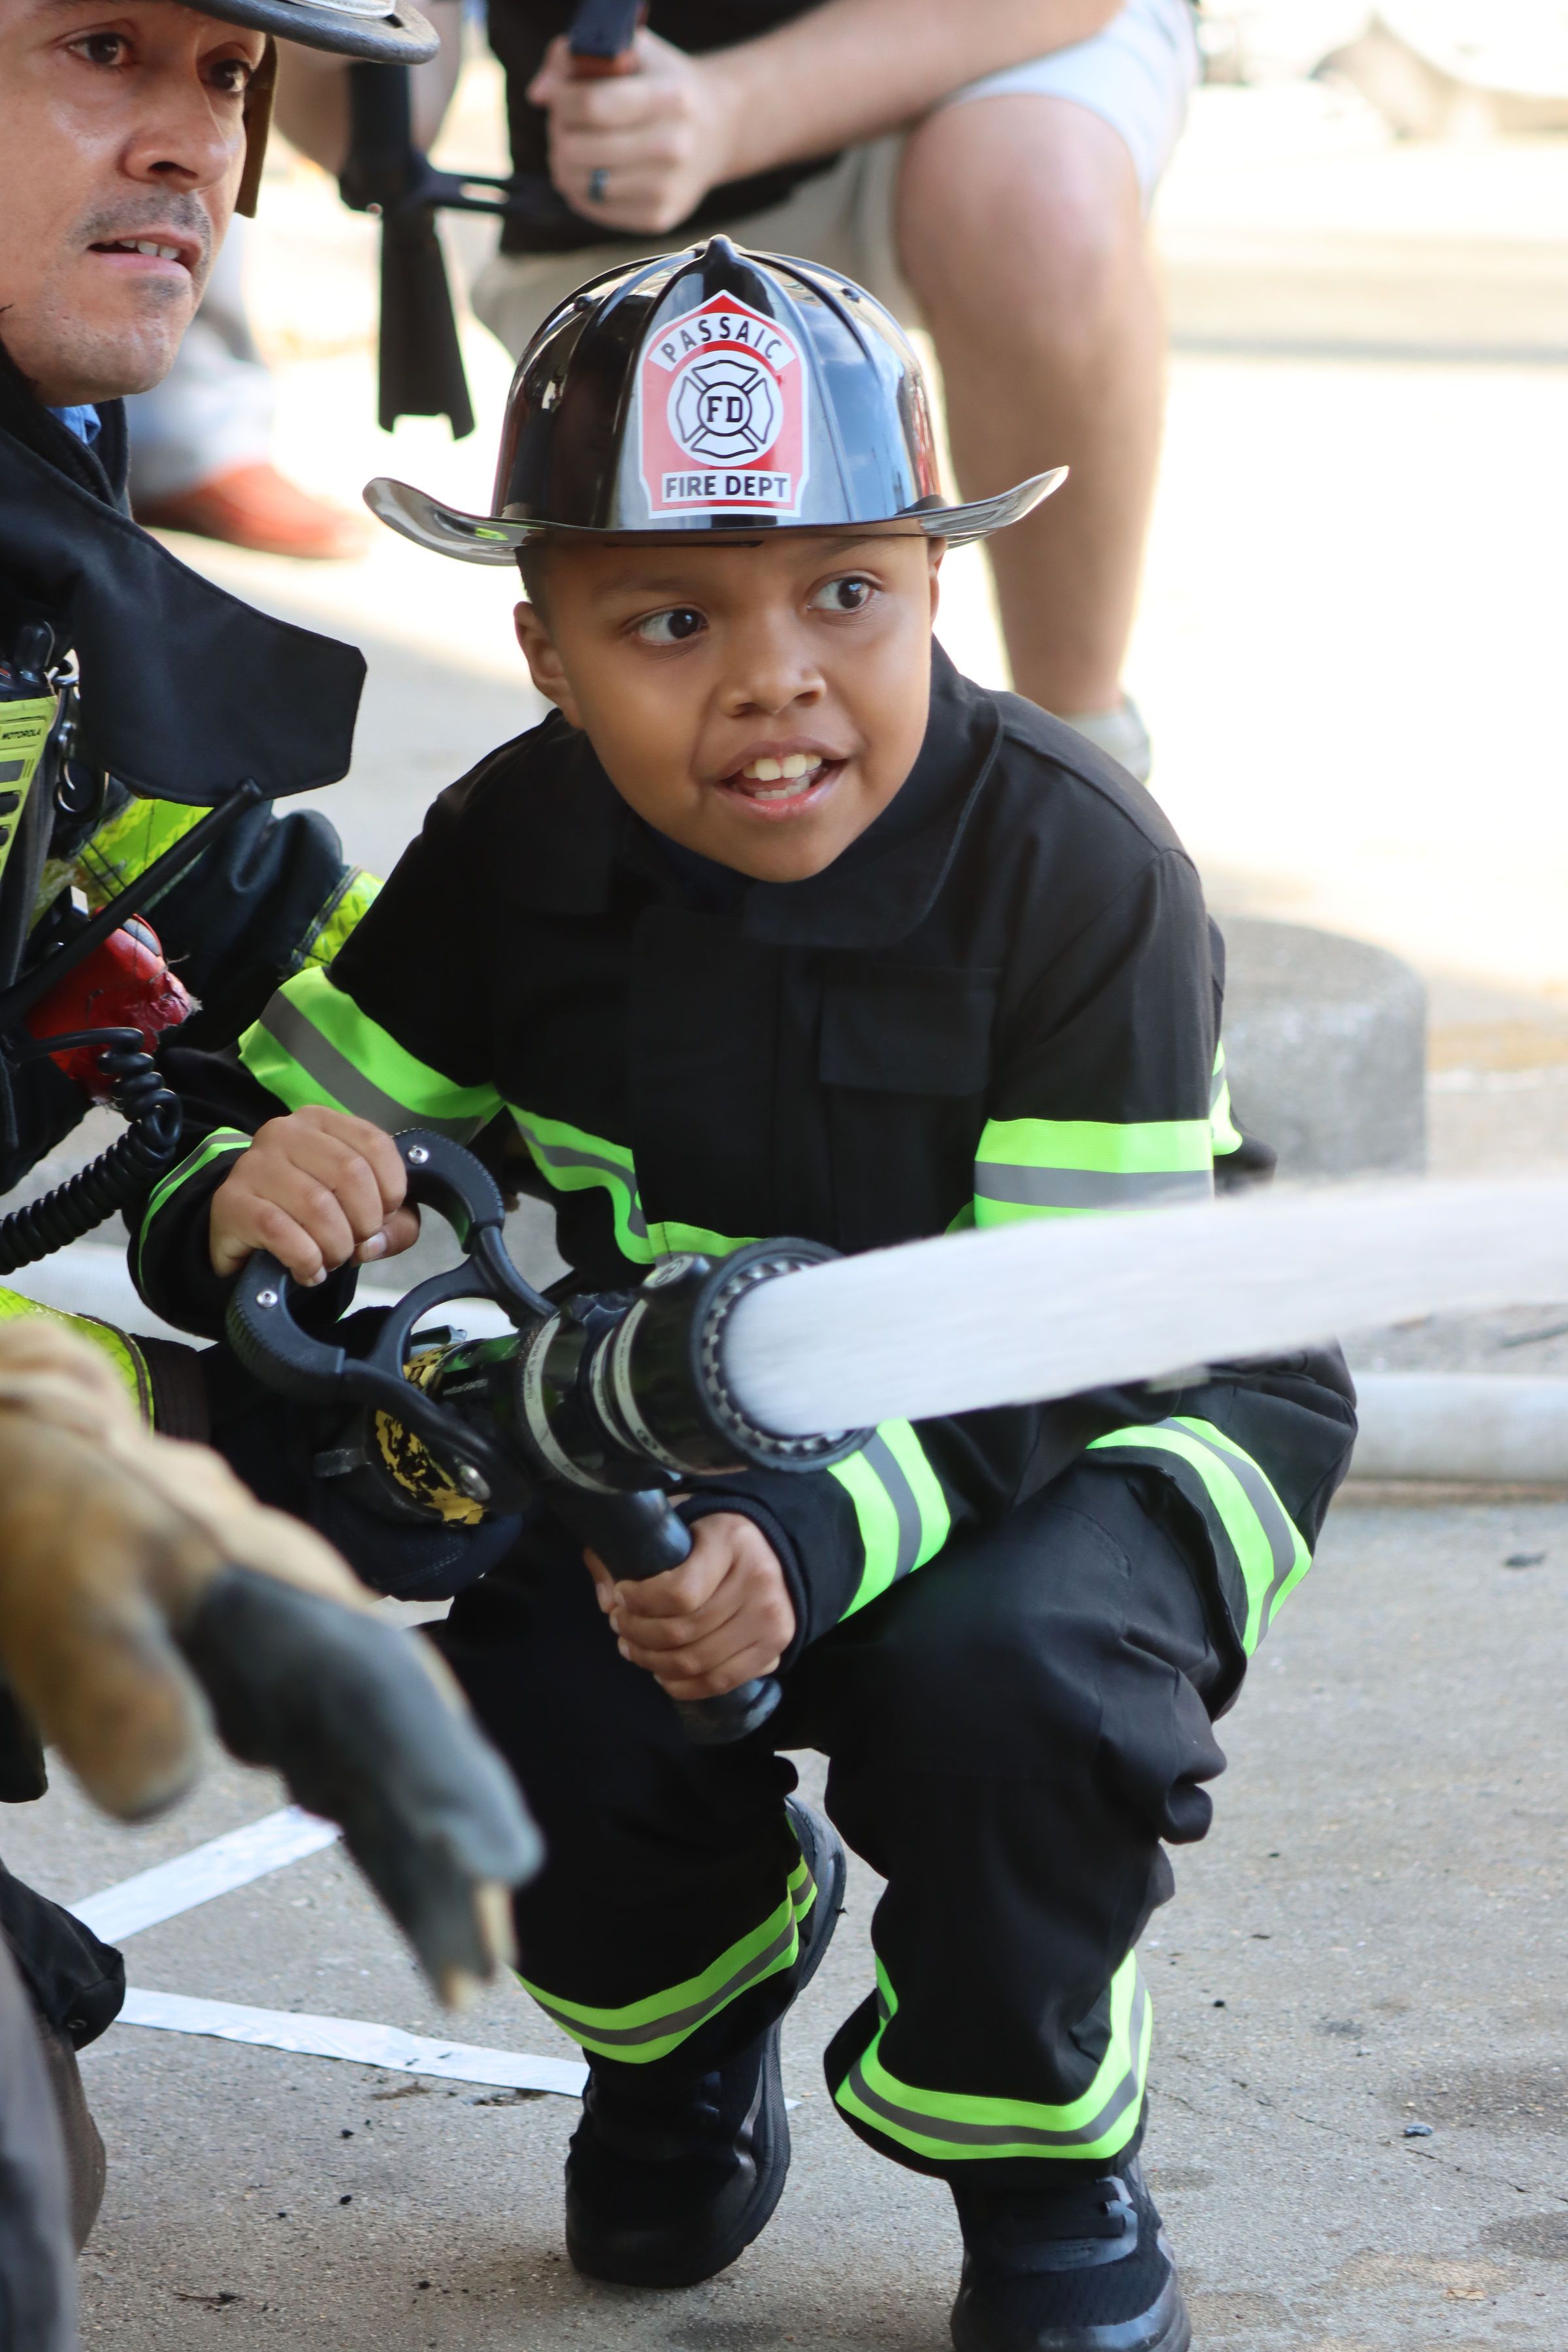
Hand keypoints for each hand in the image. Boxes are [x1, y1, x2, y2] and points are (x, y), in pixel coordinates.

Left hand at [0, 1316, 539, 2000]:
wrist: (27, 1459)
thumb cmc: (46, 1509)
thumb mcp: (62, 1585)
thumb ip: (111, 1674)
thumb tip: (167, 1792)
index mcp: (282, 1593)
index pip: (387, 1695)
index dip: (446, 1779)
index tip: (491, 1866)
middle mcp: (314, 1621)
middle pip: (412, 1737)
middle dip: (458, 1845)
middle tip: (483, 1963)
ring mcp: (294, 1648)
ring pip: (383, 1755)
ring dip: (421, 1848)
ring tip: (452, 1956)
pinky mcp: (261, 1675)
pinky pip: (340, 1755)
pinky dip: (374, 1818)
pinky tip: (385, 1859)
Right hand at [209, 1104, 419, 1282]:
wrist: (242, 1232)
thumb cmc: (308, 1214)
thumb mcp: (361, 1210)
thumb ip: (395, 1224)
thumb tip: (377, 1242)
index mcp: (321, 1121)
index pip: (375, 1145)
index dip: (391, 1191)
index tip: (383, 1218)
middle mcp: (285, 1132)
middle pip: (350, 1173)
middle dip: (365, 1222)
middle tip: (356, 1246)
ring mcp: (254, 1163)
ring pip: (317, 1205)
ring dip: (336, 1246)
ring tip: (331, 1260)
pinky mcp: (231, 1200)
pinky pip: (281, 1231)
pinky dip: (306, 1260)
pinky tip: (309, 1271)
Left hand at [528, 27, 741, 235]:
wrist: (715, 129)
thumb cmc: (661, 83)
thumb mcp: (629, 51)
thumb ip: (575, 58)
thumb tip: (539, 95)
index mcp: (671, 97)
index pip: (592, 105)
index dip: (562, 101)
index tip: (562, 97)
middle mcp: (674, 146)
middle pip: (578, 149)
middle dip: (560, 133)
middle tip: (567, 125)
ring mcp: (666, 188)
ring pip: (580, 184)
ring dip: (564, 164)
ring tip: (576, 147)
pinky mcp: (657, 218)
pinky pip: (593, 208)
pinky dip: (581, 190)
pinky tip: (593, 171)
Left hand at [586, 1511, 795, 1699]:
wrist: (769, 1550)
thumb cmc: (709, 1538)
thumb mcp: (673, 1525)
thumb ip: (629, 1551)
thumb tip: (608, 1602)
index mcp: (731, 1541)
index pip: (679, 1592)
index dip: (640, 1602)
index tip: (621, 1595)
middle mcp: (759, 1580)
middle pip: (683, 1632)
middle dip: (638, 1634)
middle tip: (620, 1626)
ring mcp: (771, 1619)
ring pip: (697, 1662)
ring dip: (654, 1662)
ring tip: (635, 1649)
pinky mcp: (775, 1648)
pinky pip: (719, 1682)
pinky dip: (682, 1685)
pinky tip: (662, 1673)